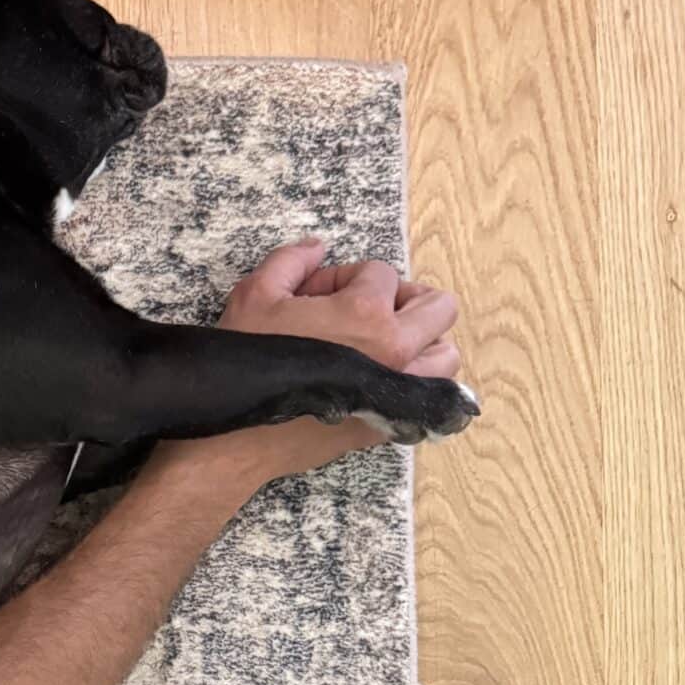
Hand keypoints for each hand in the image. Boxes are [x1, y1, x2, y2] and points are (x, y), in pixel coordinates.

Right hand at [153, 238, 465, 495]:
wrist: (238, 435)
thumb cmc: (247, 362)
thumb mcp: (256, 295)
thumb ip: (291, 261)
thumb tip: (317, 248)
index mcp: (365, 313)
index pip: (382, 274)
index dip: (345, 276)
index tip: (318, 294)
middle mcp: (395, 350)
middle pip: (439, 308)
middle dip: (405, 299)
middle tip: (370, 308)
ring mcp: (397, 390)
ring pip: (446, 355)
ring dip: (421, 342)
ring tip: (383, 343)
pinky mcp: (389, 422)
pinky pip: (429, 395)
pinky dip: (415, 380)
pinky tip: (379, 375)